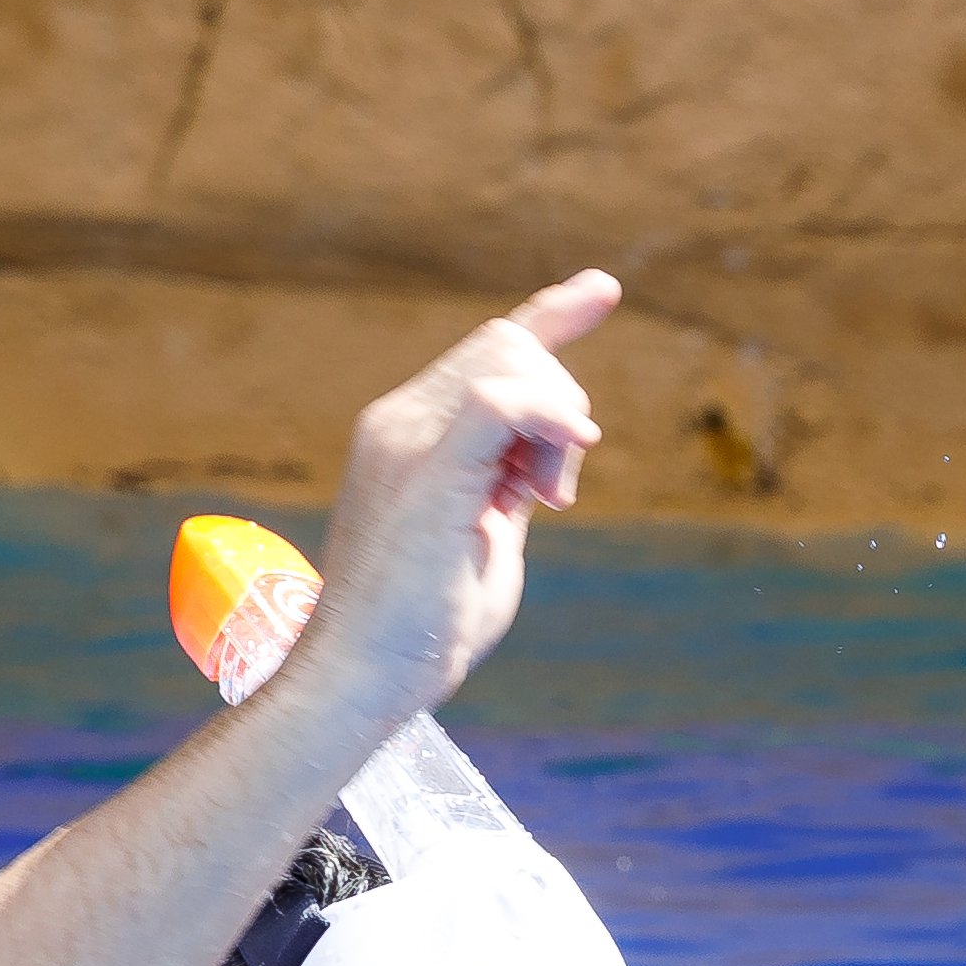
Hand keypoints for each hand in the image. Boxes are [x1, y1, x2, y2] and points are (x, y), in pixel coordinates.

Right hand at [290, 270, 618, 725]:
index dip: (552, 314)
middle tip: (552, 495)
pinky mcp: (425, 471)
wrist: (362, 677)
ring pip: (509, 361)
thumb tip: (546, 461)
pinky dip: (549, 414)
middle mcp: (399, 421)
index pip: (488, 349)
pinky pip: (499, 399)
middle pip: (509, 345)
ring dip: (557, 424)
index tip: (603, 289)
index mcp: (412, 434)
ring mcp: (404, 440)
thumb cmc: (424, 627)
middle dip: (561, 403)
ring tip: (542, 501)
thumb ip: (509, 488)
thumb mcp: (486, 540)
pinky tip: (574, 447)